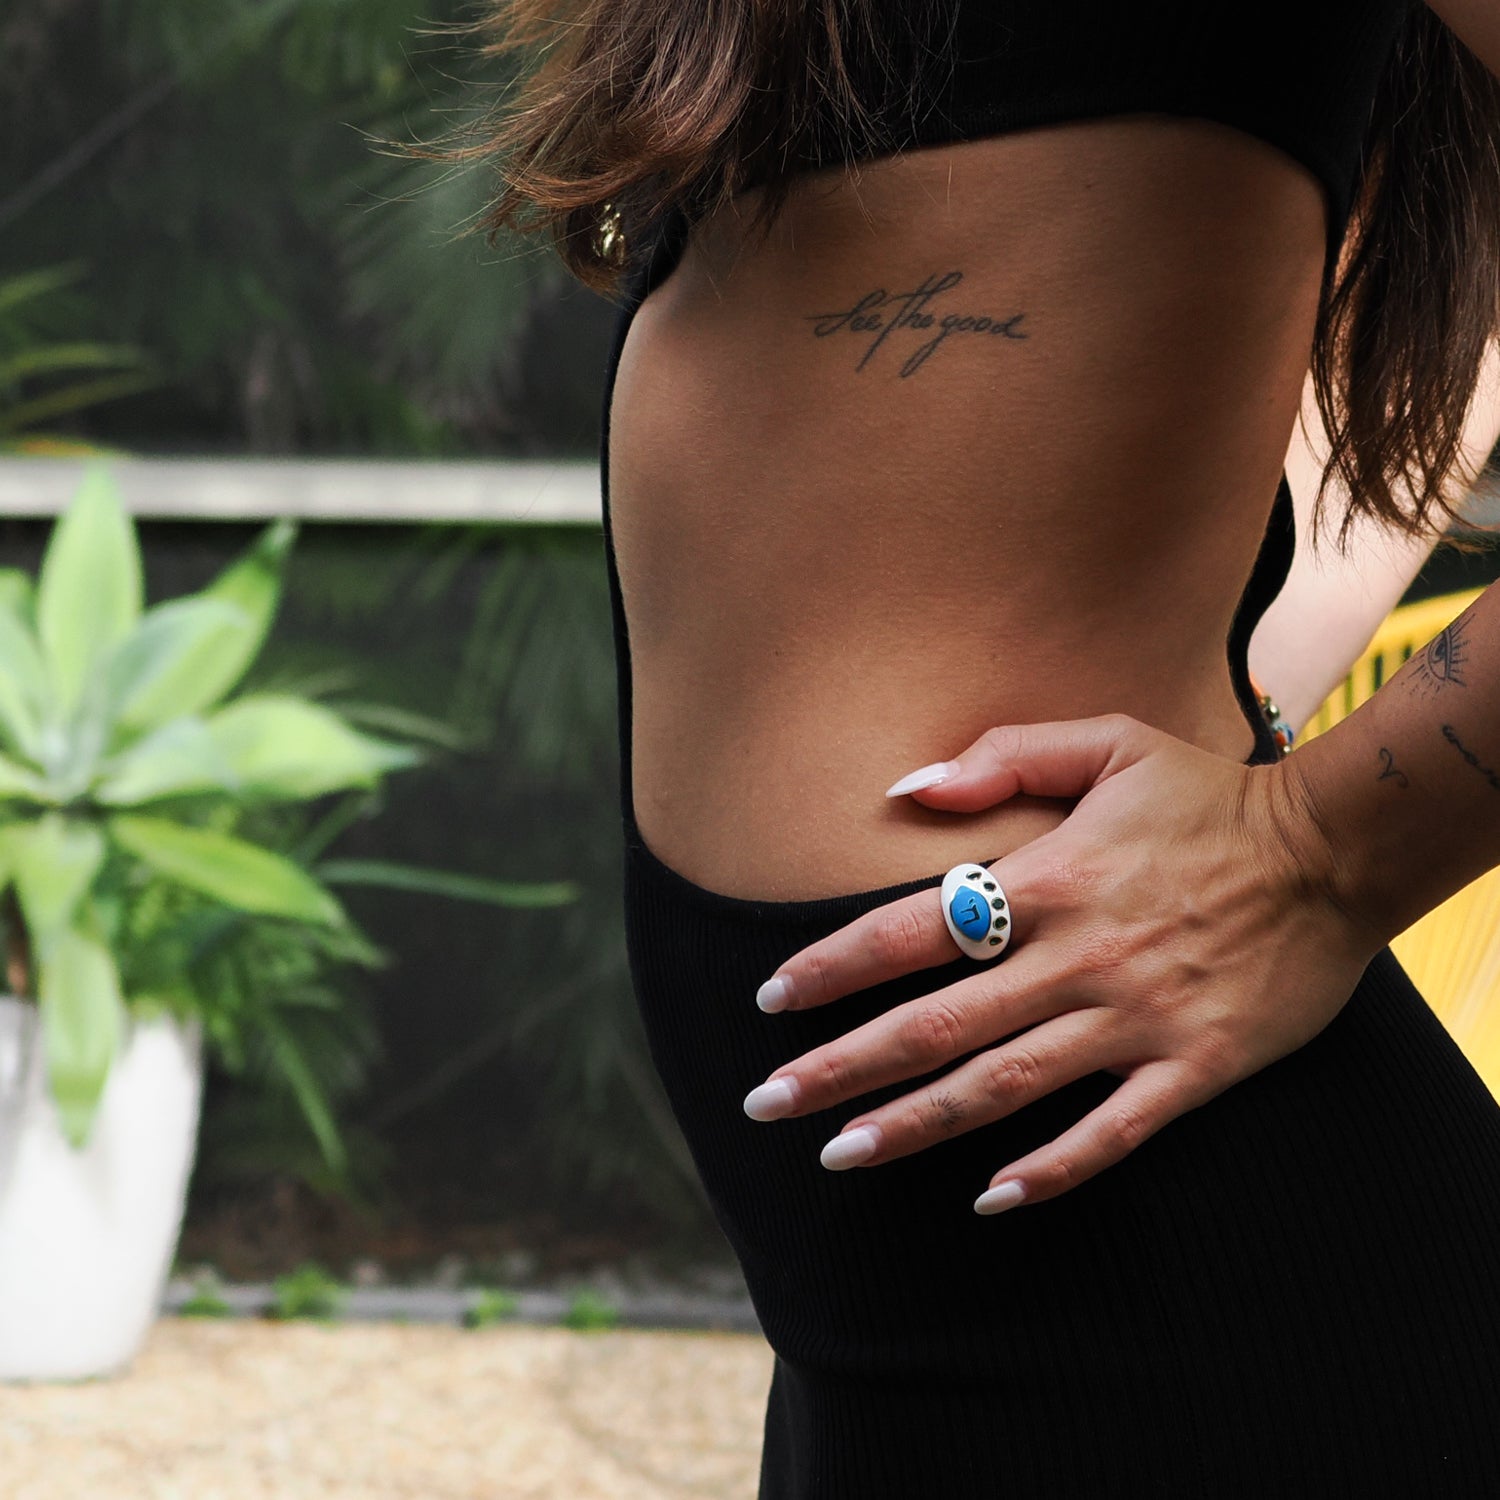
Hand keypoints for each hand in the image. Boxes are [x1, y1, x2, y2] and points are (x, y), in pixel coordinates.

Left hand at [742, 714, 1379, 1214]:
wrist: (1331, 851)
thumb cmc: (1208, 793)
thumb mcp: (1107, 741)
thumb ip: (1000, 756)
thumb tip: (901, 786)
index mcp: (1049, 878)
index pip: (911, 931)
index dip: (832, 967)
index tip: (771, 998)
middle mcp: (1079, 956)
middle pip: (937, 1023)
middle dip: (842, 1068)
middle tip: (766, 1103)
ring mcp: (1135, 1017)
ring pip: (1004, 1085)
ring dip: (916, 1125)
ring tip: (840, 1154)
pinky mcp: (1193, 1063)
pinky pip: (1113, 1131)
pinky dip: (1053, 1168)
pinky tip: (992, 1197)